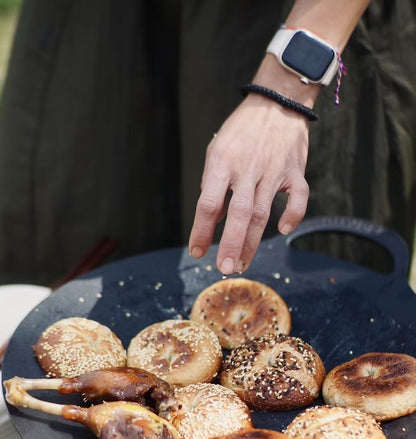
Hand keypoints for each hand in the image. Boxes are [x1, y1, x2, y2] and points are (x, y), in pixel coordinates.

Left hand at [188, 93, 309, 274]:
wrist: (276, 101)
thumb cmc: (241, 131)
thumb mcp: (217, 150)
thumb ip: (214, 184)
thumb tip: (215, 219)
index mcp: (222, 162)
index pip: (209, 203)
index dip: (202, 230)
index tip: (197, 252)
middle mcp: (247, 168)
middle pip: (239, 213)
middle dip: (231, 244)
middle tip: (225, 268)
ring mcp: (273, 169)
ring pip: (263, 212)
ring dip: (253, 241)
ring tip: (242, 263)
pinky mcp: (294, 170)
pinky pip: (298, 196)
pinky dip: (293, 214)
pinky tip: (283, 230)